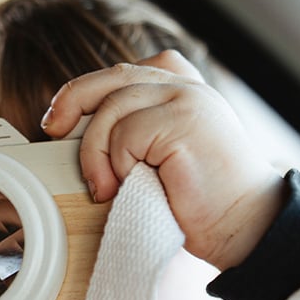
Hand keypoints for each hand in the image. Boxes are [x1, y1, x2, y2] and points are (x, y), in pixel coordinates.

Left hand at [41, 50, 285, 269]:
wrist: (246, 227)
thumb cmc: (204, 205)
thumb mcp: (164, 159)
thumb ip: (140, 134)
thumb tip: (82, 135)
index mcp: (184, 90)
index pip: (126, 72)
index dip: (87, 90)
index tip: (60, 120)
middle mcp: (186, 87)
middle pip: (112, 78)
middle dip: (72, 102)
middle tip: (53, 130)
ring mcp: (186, 99)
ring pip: (112, 107)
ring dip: (95, 152)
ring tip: (103, 188)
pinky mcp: (183, 121)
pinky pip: (125, 134)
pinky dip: (116, 163)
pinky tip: (125, 186)